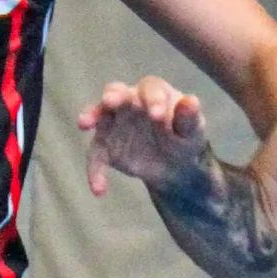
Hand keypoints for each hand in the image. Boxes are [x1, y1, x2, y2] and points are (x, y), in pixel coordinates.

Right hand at [80, 75, 213, 197]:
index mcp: (154, 93)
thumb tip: (192, 101)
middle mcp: (129, 101)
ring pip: (99, 115)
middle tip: (110, 101)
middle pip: (117, 92)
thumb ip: (189, 118)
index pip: (150, 88)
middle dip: (113, 96)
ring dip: (91, 116)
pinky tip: (99, 189)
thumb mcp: (192, 132)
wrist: (175, 167)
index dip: (152, 99)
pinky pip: (96, 154)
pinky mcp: (106, 145)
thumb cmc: (184, 139)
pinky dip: (96, 170)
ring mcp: (114, 122)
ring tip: (84, 123)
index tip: (157, 116)